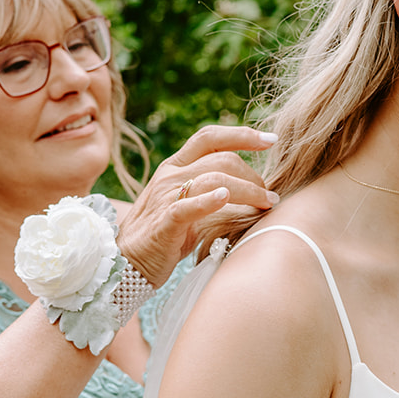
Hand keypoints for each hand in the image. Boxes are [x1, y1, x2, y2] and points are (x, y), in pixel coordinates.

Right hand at [117, 124, 277, 286]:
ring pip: (214, 179)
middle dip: (253, 175)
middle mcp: (170, 176)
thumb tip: (253, 188)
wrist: (127, 262)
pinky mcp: (164, 222)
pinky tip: (224, 198)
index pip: (210, 137)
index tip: (271, 139)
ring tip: (266, 204)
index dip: (242, 134)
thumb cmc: (164, 235)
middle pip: (222, 159)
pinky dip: (208, 200)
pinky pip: (187, 206)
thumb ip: (210, 189)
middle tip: (270, 196)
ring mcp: (165, 197)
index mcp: (175, 166)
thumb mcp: (188, 204)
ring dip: (248, 190)